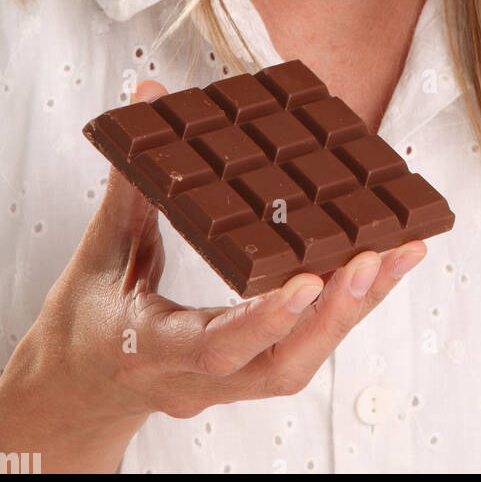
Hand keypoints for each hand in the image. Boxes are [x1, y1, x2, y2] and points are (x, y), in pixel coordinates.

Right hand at [0, 81, 425, 465]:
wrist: (79, 386)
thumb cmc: (86, 318)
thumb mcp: (99, 249)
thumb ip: (133, 176)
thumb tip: (150, 95)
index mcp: (149, 350)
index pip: (213, 347)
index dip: (261, 319)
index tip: (304, 282)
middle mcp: (197, 378)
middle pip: (279, 367)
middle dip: (334, 315)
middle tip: (375, 258)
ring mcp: (229, 384)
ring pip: (303, 363)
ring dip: (356, 309)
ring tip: (400, 252)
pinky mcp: (253, 372)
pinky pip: (307, 348)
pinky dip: (347, 308)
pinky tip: (382, 265)